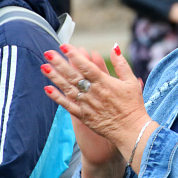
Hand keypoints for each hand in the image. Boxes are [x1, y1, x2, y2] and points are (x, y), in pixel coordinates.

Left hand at [41, 43, 151, 161]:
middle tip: (48, 52)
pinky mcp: (83, 116)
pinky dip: (57, 98)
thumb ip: (121, 63)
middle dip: (59, 63)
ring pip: (67, 88)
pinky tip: (47, 89)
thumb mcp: (131, 81)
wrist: (131, 130)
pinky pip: (68, 106)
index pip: (86, 66)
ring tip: (43, 66)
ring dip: (55, 77)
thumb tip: (114, 47)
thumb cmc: (133, 105)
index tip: (64, 46)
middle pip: (73, 75)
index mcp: (105, 82)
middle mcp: (93, 92)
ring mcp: (87, 105)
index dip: (74, 55)